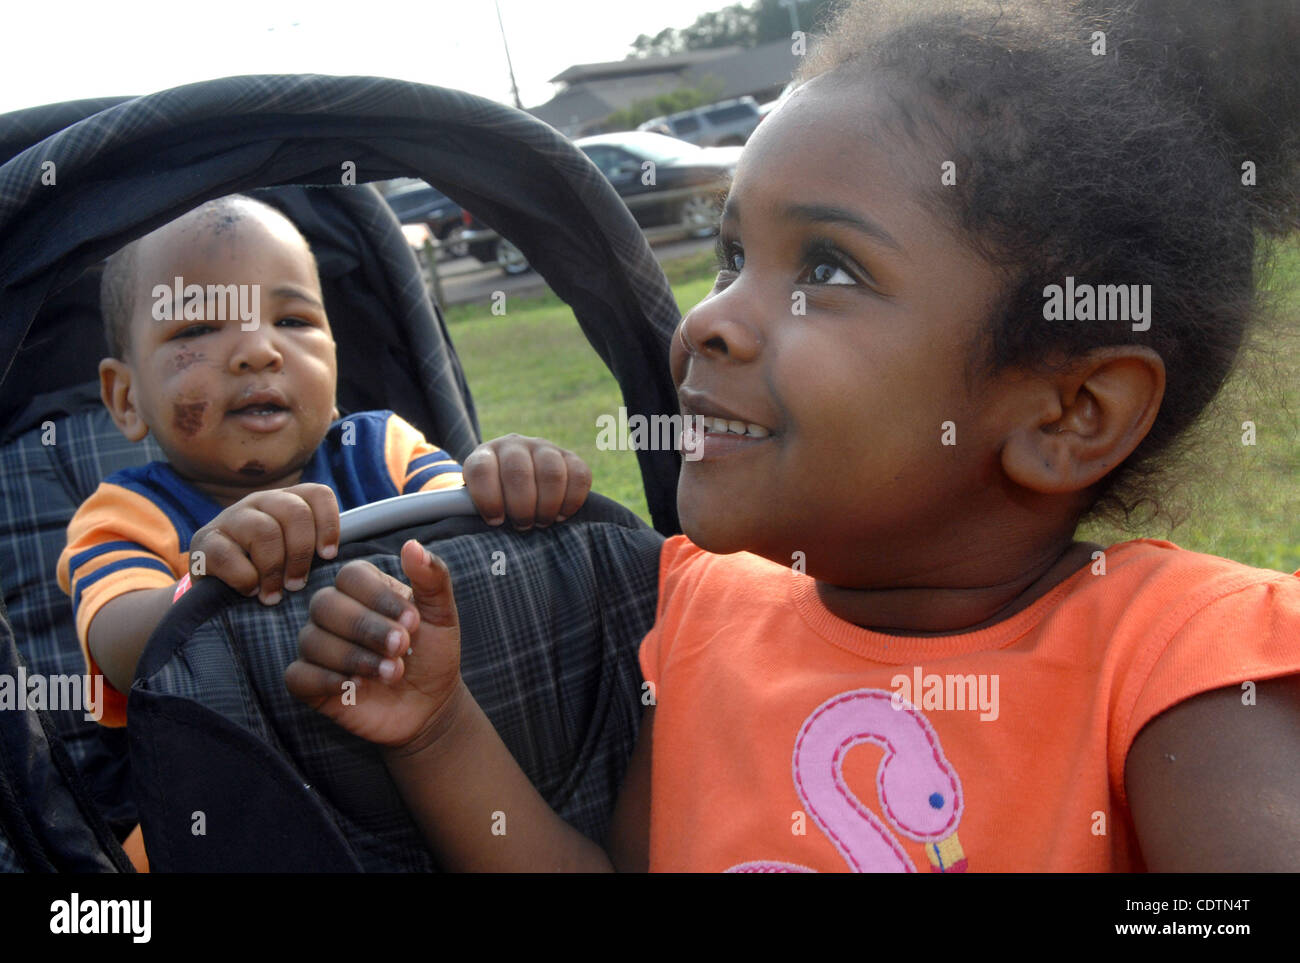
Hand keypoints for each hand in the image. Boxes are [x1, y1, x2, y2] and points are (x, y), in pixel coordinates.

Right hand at [187, 483, 338, 604]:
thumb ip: (316, 551)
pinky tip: (250, 591)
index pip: (318, 494)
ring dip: (273, 569)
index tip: (329, 556)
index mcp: (288, 500)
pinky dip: (244, 577)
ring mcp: (231, 518)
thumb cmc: (267, 572)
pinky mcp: (204, 541)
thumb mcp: (294, 556)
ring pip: (264, 531)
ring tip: (274, 596)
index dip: (328, 523)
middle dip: (301, 553)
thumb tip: (349, 567)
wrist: (216, 586)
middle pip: (294, 512)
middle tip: (298, 585)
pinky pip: (228, 554)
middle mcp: (261, 502)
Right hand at [285, 540, 463, 748]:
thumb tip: (413, 545)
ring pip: (312, 640)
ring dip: (354, 658)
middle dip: (366, 628)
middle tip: (401, 648)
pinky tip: (357, 687)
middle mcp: (333, 611)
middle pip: (325, 605)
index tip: (413, 621)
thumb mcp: (442, 614)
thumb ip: (432, 578)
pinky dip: (326, 680)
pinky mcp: (308, 682)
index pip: (350, 576)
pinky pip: (298, 675)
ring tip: (391, 672)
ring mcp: (318, 645)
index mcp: (362, 587)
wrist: (430, 704)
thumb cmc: (432, 652)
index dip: (379, 597)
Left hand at [462, 434, 591, 529]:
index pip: (481, 470)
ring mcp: (543, 448)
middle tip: (523, 526)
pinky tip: (561, 515)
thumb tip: (428, 545)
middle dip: (522, 507)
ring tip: (542, 523)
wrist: (516, 488)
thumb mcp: (470, 509)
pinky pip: (579, 474)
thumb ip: (460, 518)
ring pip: (551, 472)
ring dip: (548, 505)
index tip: (495, 521)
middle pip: (518, 472)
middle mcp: (512, 445)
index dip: (488, 498)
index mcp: (483, 456)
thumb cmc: (491, 508)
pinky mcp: (570, 457)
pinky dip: (572, 500)